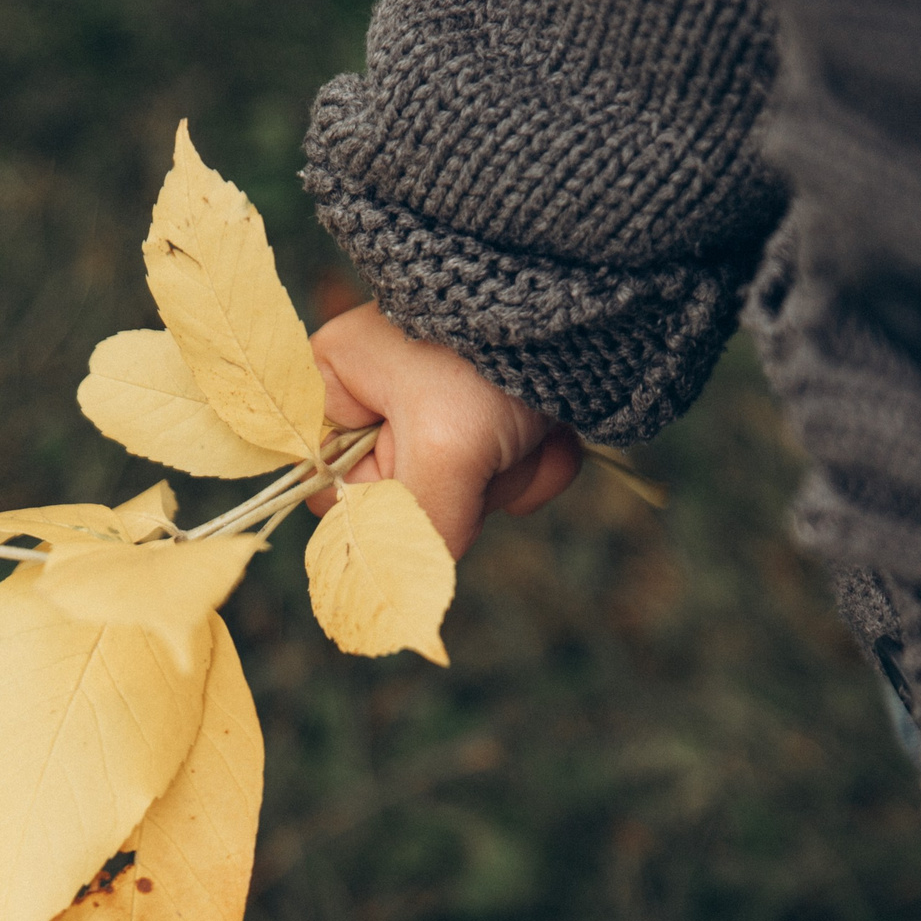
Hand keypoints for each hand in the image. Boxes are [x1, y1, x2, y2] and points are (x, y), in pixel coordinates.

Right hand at [306, 303, 581, 558]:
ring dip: (507, 479)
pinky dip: (538, 466)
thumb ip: (415, 534)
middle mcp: (382, 397)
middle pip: (402, 505)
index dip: (375, 506)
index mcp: (336, 381)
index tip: (415, 492)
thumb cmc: (496, 356)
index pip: (326, 487)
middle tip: (482, 448)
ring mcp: (444, 411)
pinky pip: (509, 481)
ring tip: (526, 429)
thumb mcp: (444, 448)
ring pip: (464, 501)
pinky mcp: (499, 420)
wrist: (594, 307)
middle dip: (457, 490)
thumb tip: (397, 613)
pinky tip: (552, 432)